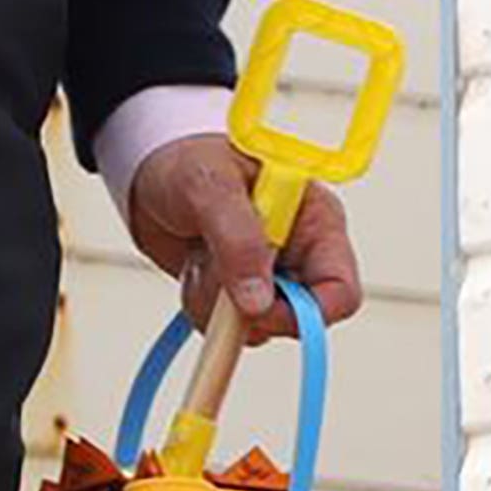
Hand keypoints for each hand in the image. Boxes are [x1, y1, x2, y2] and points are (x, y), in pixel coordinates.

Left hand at [125, 134, 365, 340]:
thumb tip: (259, 303)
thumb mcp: (212, 186)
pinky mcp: (240, 293)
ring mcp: (270, 277)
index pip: (340, 290)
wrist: (149, 174)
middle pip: (296, 319)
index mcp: (317, 221)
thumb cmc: (189, 162)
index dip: (307, 313)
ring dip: (217, 302)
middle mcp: (300, 254)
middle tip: (213, 267)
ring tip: (199, 255)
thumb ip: (239, 240)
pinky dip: (201, 305)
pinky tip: (193, 266)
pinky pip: (227, 328)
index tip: (258, 309)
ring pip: (257, 328)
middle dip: (248, 306)